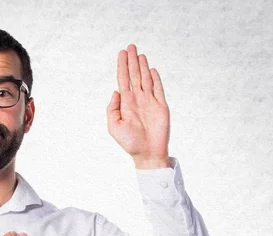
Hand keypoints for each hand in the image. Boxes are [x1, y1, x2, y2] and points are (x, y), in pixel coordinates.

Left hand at [107, 44, 169, 167]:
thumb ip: (112, 109)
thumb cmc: (130, 143)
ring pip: (146, 79)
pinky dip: (155, 78)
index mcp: (126, 104)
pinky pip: (158, 88)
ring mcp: (150, 102)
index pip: (123, 80)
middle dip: (132, 61)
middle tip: (131, 46)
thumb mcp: (114, 127)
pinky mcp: (161, 106)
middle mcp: (137, 100)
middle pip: (134, 75)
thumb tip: (115, 91)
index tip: (122, 53)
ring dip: (142, 66)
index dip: (122, 66)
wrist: (147, 153)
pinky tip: (151, 69)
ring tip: (139, 54)